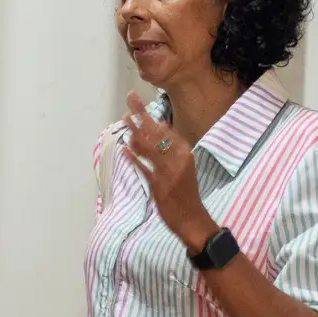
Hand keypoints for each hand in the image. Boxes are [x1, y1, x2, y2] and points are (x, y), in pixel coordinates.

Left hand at [121, 91, 218, 251]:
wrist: (193, 219)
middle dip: (142, 114)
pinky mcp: (159, 185)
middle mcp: (178, 159)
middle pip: (157, 132)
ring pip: (149, 146)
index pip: (166, 130)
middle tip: (130, 97)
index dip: (150, 116)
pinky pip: (144, 168)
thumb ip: (171, 150)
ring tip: (124, 117)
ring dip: (135, 131)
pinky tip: (125, 149)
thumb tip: (160, 128)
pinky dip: (135, 158)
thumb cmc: (186, 193)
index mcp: (184, 153)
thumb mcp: (183, 167)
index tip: (137, 104)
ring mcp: (168, 172)